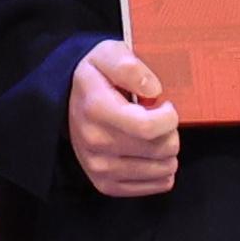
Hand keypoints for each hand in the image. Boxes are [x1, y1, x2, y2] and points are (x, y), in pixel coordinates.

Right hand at [69, 39, 182, 198]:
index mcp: (96, 110)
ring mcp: (99, 167)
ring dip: (168, 152)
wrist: (68, 100)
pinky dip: (161, 171)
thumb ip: (130, 67)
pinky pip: (156, 185)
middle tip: (158, 120)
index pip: (149, 127)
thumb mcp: (109, 54)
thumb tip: (153, 90)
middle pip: (161, 149)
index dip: (170, 116)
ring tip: (153, 136)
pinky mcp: (105, 184)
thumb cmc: (97, 77)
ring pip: (163, 170)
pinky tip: (150, 154)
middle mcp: (95, 143)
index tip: (164, 105)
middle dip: (171, 132)